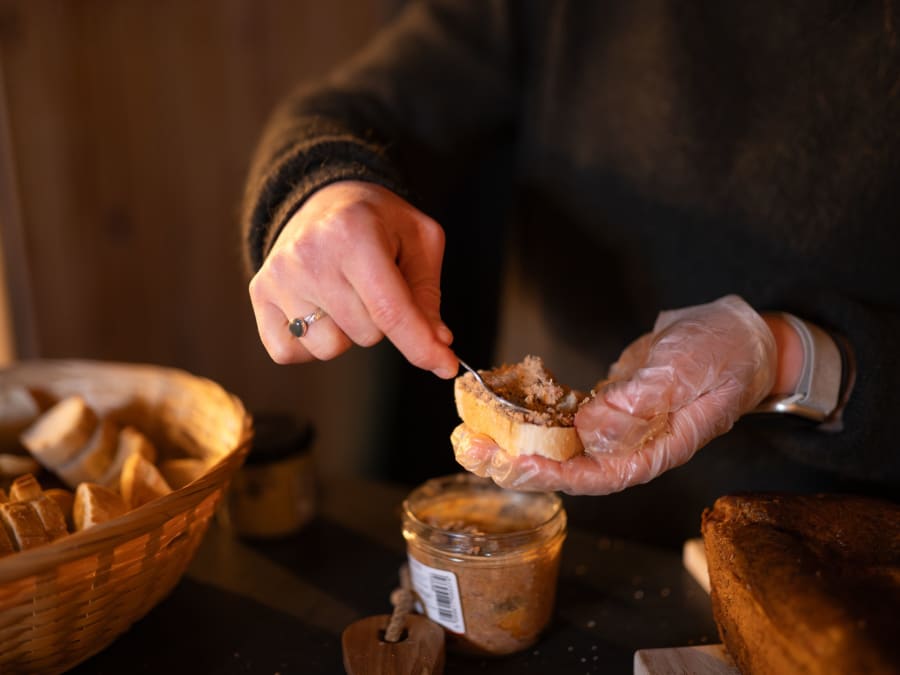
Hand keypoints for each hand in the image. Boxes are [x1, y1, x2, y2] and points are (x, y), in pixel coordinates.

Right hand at [249, 181, 457, 376]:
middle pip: (366, 334)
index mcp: (354, 234)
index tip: (445, 366)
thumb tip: (436, 341)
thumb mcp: (418, 239)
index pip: (391, 311)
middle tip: (373, 287)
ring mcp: (279, 276)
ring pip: (330, 348)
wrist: (322, 198)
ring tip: (344, 294)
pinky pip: (291, 353)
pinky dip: (311, 343)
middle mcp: (309, 254)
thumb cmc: (376, 221)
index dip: (422, 346)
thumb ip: (427, 292)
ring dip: (347, 332)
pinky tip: (318, 310)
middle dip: (382, 322)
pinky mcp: (259, 294)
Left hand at [452, 295, 777, 493]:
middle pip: (570, 469)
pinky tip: (499, 411)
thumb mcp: (690, 368)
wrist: (736, 334)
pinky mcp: (605, 408)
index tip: (520, 467)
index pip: (604, 477)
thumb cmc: (726, 353)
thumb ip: (644, 398)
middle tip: (475, 454)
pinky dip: (531, 417)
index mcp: (658, 448)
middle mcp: (633, 446)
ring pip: (559, 447)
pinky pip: (563, 419)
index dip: (559, 476)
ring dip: (514, 446)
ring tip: (470, 440)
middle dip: (519, 467)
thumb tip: (592, 426)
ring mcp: (616, 428)